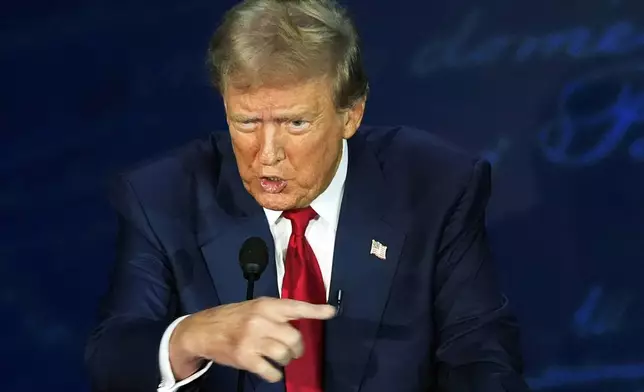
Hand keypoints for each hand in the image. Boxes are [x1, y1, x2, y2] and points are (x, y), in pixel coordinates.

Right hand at [169, 297, 335, 381]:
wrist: (202, 330)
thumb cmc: (233, 318)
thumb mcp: (254, 307)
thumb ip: (276, 312)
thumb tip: (303, 319)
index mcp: (265, 305)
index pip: (295, 306)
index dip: (315, 310)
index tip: (331, 312)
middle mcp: (260, 320)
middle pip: (294, 337)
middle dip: (297, 347)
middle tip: (292, 350)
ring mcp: (252, 340)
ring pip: (285, 355)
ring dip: (286, 360)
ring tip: (279, 358)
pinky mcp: (245, 358)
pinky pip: (271, 371)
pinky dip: (275, 374)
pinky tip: (270, 370)